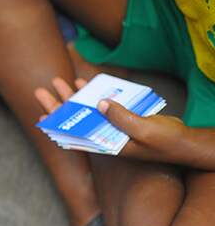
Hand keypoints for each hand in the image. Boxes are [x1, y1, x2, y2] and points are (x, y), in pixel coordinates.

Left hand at [35, 77, 189, 164]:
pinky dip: (93, 93)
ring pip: (86, 109)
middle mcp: (105, 136)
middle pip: (75, 119)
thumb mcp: (142, 131)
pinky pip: (102, 103)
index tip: (40, 117)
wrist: (184, 142)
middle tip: (40, 90)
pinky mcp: (122, 117)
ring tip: (58, 80)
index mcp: (106, 144)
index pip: (74, 135)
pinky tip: (83, 83)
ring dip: (72, 95)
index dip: (57, 126)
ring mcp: (113, 126)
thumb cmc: (164, 143)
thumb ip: (120, 118)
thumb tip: (99, 103)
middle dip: (57, 104)